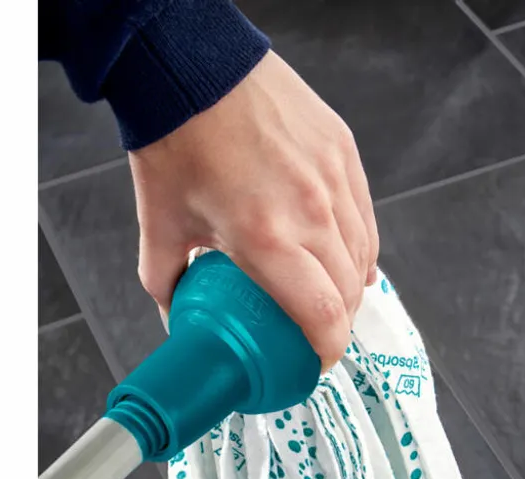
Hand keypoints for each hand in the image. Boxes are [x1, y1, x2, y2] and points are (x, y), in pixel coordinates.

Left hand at [127, 50, 378, 369]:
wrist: (192, 66)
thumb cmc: (175, 142)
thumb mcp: (161, 227)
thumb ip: (169, 286)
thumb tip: (179, 323)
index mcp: (266, 238)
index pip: (323, 316)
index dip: (327, 353)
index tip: (315, 365)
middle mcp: (311, 211)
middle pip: (350, 292)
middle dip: (338, 325)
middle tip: (316, 335)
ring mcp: (333, 179)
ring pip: (364, 255)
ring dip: (352, 287)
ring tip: (330, 299)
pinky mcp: (343, 152)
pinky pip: (364, 217)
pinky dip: (358, 246)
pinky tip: (344, 257)